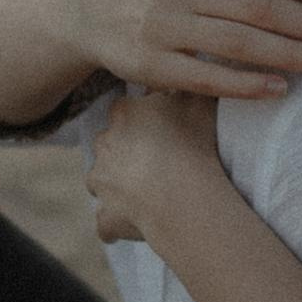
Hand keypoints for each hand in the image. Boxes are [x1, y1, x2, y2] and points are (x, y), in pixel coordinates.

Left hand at [86, 89, 227, 245]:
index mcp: (124, 114)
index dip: (143, 121)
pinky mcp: (106, 215)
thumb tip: (192, 73)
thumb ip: (191, 86)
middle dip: (127, 151)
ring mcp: (101, 181)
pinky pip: (107, 223)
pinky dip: (116, 225)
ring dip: (118, 185)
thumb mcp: (200, 102)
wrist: (181, 194)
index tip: (162, 130)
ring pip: (102, 180)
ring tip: (147, 193)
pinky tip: (131, 228)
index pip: (127, 110)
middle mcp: (104, 144)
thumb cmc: (193, 144)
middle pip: (111, 144)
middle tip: (158, 161)